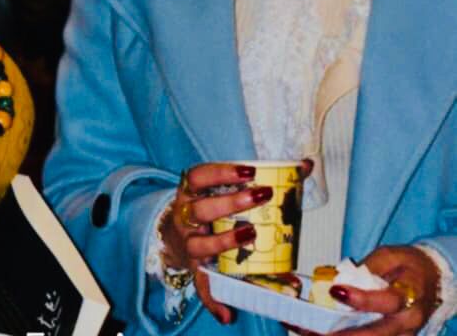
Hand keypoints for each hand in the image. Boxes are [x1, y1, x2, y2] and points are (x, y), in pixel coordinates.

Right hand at [162, 161, 313, 325]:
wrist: (173, 234)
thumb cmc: (208, 205)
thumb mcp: (221, 188)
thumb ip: (262, 178)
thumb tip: (305, 164)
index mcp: (191, 192)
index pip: (200, 176)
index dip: (222, 172)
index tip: (249, 172)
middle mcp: (185, 215)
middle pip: (202, 209)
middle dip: (230, 203)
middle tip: (261, 197)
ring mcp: (188, 243)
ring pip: (200, 244)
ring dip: (225, 243)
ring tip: (251, 237)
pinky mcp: (194, 269)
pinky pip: (202, 285)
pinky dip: (213, 300)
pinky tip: (227, 313)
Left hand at [323, 246, 440, 335]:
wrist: (432, 278)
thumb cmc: (408, 265)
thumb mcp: (389, 255)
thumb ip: (368, 267)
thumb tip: (342, 279)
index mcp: (410, 294)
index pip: (386, 301)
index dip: (360, 299)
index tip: (335, 291)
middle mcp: (408, 321)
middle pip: (377, 333)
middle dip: (346, 333)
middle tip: (318, 329)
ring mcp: (404, 335)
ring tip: (316, 333)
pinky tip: (326, 333)